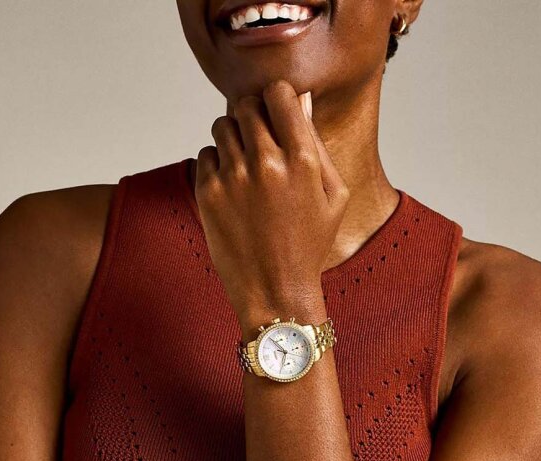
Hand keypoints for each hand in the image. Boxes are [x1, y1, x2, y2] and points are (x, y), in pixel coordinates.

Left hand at [193, 80, 349, 325]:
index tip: (276, 112)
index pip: (278, 92)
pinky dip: (217, 164)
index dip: (276, 99)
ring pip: (222, 126)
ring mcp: (234, 177)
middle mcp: (266, 162)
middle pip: (246, 104)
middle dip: (253, 116)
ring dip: (233, 138)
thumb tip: (301, 100)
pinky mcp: (208, 193)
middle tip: (260, 141)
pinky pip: (205, 154)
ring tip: (246, 167)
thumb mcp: (334, 196)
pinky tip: (233, 188)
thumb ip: (318, 144)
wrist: (275, 289)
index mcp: (303, 159)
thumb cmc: (309, 244)